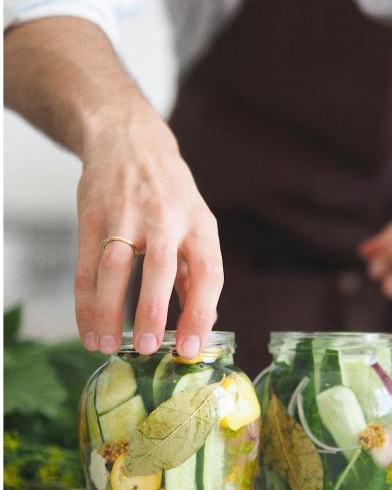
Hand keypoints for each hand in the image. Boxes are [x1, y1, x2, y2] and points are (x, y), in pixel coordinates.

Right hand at [76, 99, 222, 355]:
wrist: (129, 140)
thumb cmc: (169, 193)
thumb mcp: (196, 222)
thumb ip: (196, 271)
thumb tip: (203, 321)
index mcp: (199, 224)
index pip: (208, 273)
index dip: (200, 313)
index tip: (190, 349)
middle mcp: (165, 218)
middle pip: (160, 269)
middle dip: (153, 312)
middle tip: (148, 348)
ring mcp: (126, 215)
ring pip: (115, 270)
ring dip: (109, 312)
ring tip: (108, 346)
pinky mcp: (93, 215)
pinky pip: (85, 266)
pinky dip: (85, 303)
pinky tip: (89, 328)